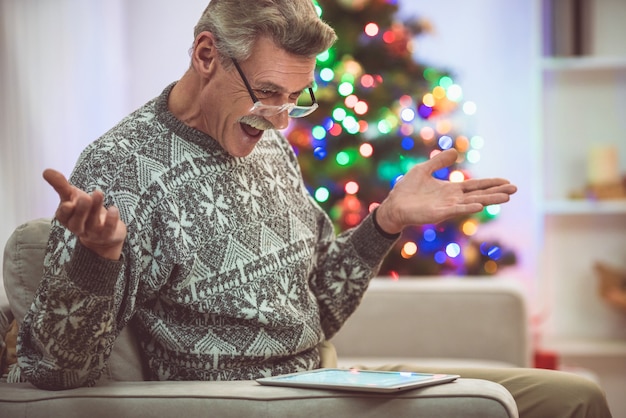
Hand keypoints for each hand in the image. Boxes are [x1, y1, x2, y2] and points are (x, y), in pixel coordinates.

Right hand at [43, 169, 126, 259]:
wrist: (104, 232)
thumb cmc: (84, 210)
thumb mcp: (72, 196)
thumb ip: (60, 185)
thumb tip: (45, 171)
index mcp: (66, 218)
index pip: (63, 216)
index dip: (65, 211)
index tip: (68, 203)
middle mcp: (78, 227)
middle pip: (77, 222)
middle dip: (80, 210)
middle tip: (85, 197)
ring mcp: (92, 232)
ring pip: (93, 223)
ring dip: (95, 208)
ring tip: (98, 193)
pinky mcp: (107, 235)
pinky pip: (108, 230)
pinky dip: (111, 220)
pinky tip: (113, 208)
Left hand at [375, 149, 516, 233]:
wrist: (393, 205)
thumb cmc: (407, 190)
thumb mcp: (424, 169)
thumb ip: (439, 162)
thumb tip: (455, 151)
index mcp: (451, 189)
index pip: (476, 186)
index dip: (491, 183)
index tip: (507, 182)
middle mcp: (453, 199)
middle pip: (479, 194)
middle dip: (497, 192)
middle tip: (515, 189)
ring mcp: (447, 207)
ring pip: (473, 203)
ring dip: (489, 200)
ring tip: (506, 197)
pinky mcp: (438, 213)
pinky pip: (456, 210)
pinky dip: (468, 208)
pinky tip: (479, 205)